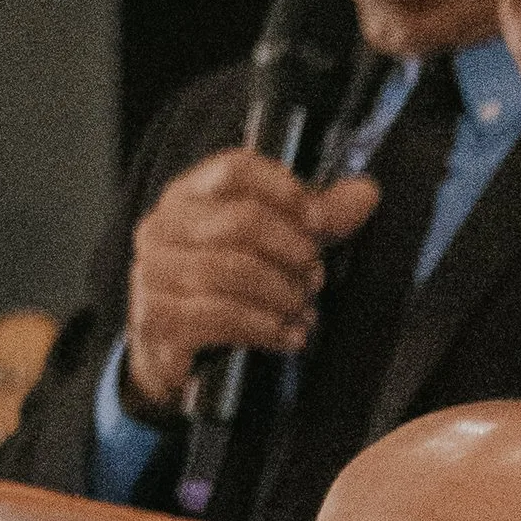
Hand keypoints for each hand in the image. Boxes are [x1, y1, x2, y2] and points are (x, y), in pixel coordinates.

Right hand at [125, 151, 379, 414]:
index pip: (235, 168)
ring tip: (303, 310)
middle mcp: (162, 226)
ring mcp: (154, 274)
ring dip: (281, 294)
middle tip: (316, 277)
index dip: (285, 190)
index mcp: (188, 193)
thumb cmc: (224, 288)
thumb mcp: (273, 246)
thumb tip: (366, 193)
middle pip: (239, 220)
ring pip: (231, 271)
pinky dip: (264, 328)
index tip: (320, 221)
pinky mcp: (158, 320)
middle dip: (290, 251)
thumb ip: (317, 218)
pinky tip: (288, 336)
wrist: (174, 352)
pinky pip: (219, 317)